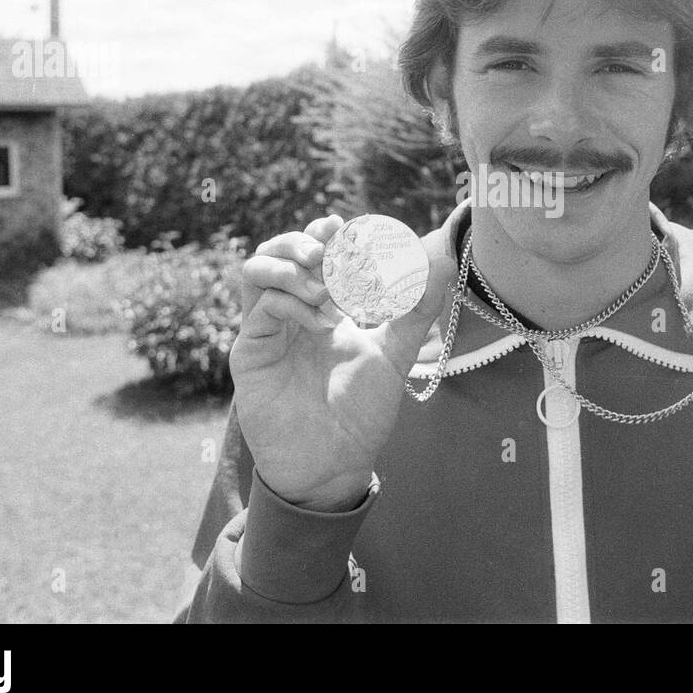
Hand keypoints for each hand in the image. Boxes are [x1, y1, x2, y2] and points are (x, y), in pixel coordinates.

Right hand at [228, 214, 456, 509]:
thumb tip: (441, 260)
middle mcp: (289, 312)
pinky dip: (291, 301)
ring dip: (292, 265)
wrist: (335, 463)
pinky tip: (321, 320)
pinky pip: (260, 308)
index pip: (313, 250)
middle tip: (333, 253)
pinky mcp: (250, 353)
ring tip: (326, 287)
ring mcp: (267, 330)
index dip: (328, 232)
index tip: (352, 229)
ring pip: (256, 268)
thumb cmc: (360, 412)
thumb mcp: (396, 353)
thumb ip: (416, 309)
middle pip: (278, 249)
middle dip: (305, 241)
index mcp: (320, 306)